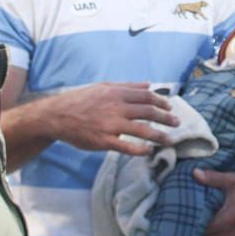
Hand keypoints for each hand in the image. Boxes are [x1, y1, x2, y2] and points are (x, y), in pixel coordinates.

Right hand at [44, 82, 176, 155]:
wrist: (57, 115)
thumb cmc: (81, 100)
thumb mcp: (103, 87)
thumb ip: (127, 86)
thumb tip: (149, 84)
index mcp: (116, 93)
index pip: (146, 96)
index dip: (161, 102)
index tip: (170, 107)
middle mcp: (116, 107)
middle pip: (148, 112)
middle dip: (166, 118)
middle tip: (177, 123)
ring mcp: (110, 124)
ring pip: (142, 130)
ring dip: (159, 135)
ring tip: (170, 140)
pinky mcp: (104, 140)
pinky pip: (126, 146)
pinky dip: (140, 150)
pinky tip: (149, 151)